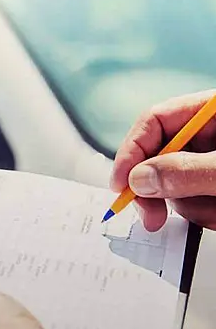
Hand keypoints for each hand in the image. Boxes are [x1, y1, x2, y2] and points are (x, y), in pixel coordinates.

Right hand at [112, 89, 215, 230]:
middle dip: (156, 191)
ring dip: (193, 207)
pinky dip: (208, 215)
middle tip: (151, 216)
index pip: (155, 121)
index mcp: (213, 112)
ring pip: (177, 188)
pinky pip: (196, 204)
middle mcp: (211, 136)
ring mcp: (213, 165)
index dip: (132, 151)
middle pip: (159, 158)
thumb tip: (140, 179)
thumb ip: (188, 170)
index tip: (121, 183)